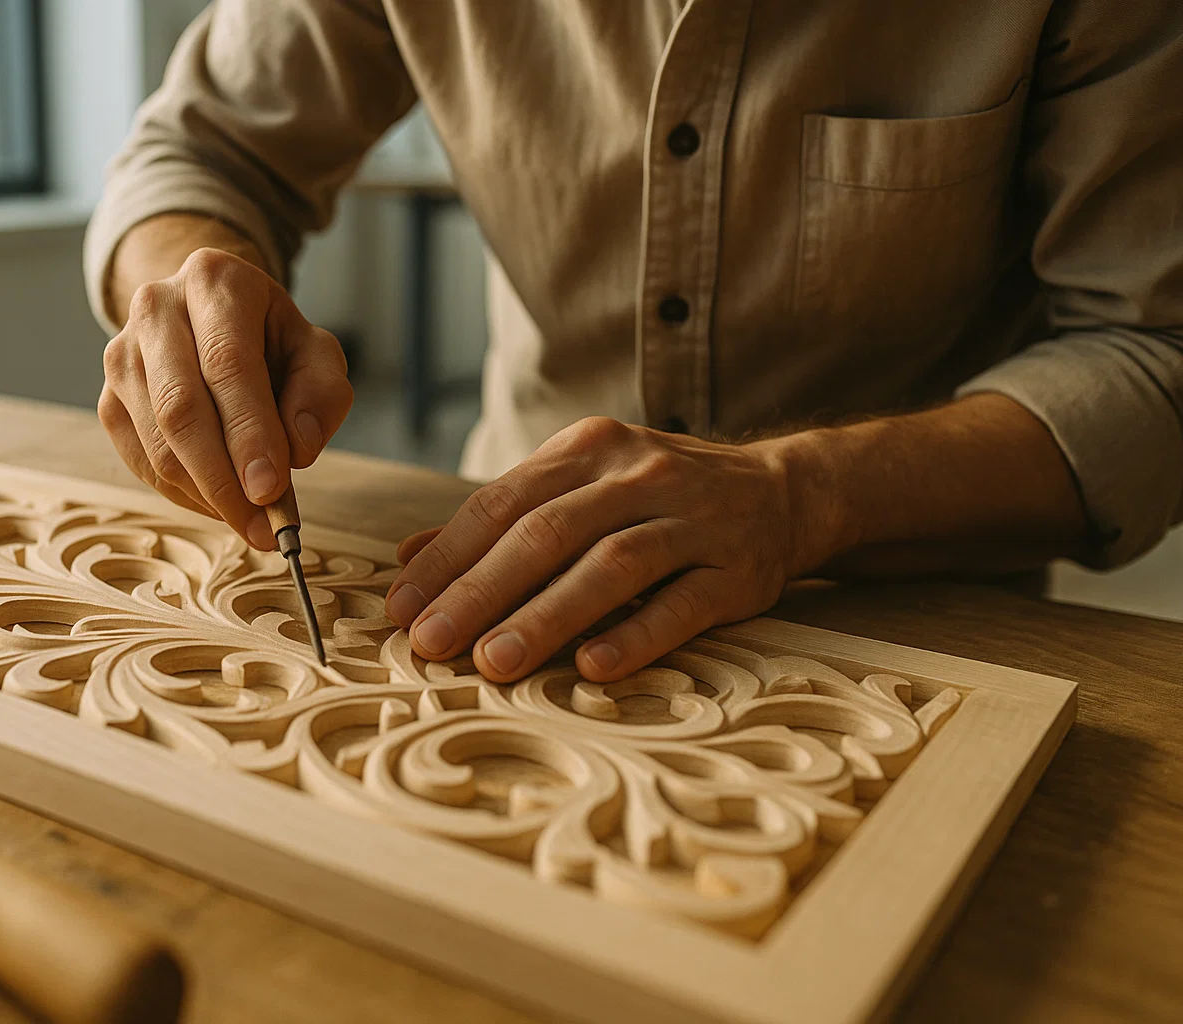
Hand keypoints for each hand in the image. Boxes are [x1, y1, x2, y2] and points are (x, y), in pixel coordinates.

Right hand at [98, 247, 352, 548]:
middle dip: (223, 477)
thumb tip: (299, 450)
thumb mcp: (314, 352)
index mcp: (215, 282)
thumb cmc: (269, 339)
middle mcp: (157, 309)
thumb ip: (321, 395)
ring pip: (156, 441)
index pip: (227, 364)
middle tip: (262, 526)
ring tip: (252, 523)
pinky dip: (183, 494)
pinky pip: (141, 460)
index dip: (248, 432)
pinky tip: (219, 503)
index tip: (270, 488)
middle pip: (180, 407)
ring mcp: (122, 353)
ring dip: (205, 494)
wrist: (210, 316)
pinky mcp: (109, 396)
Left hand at [384, 417, 824, 681]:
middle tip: (432, 642)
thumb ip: (501, 519)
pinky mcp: (737, 569)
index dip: (447, 558)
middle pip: (547, 532)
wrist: (781, 491)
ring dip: (546, 616)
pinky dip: (636, 635)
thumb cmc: (655, 497)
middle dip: (480, 591)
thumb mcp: (579, 487)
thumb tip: (408, 557)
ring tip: (494, 661)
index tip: (401, 609)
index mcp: (588, 449)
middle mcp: (638, 474)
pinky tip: (592, 668)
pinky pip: (681, 603)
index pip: (501, 502)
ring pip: (610, 565)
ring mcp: (693, 519)